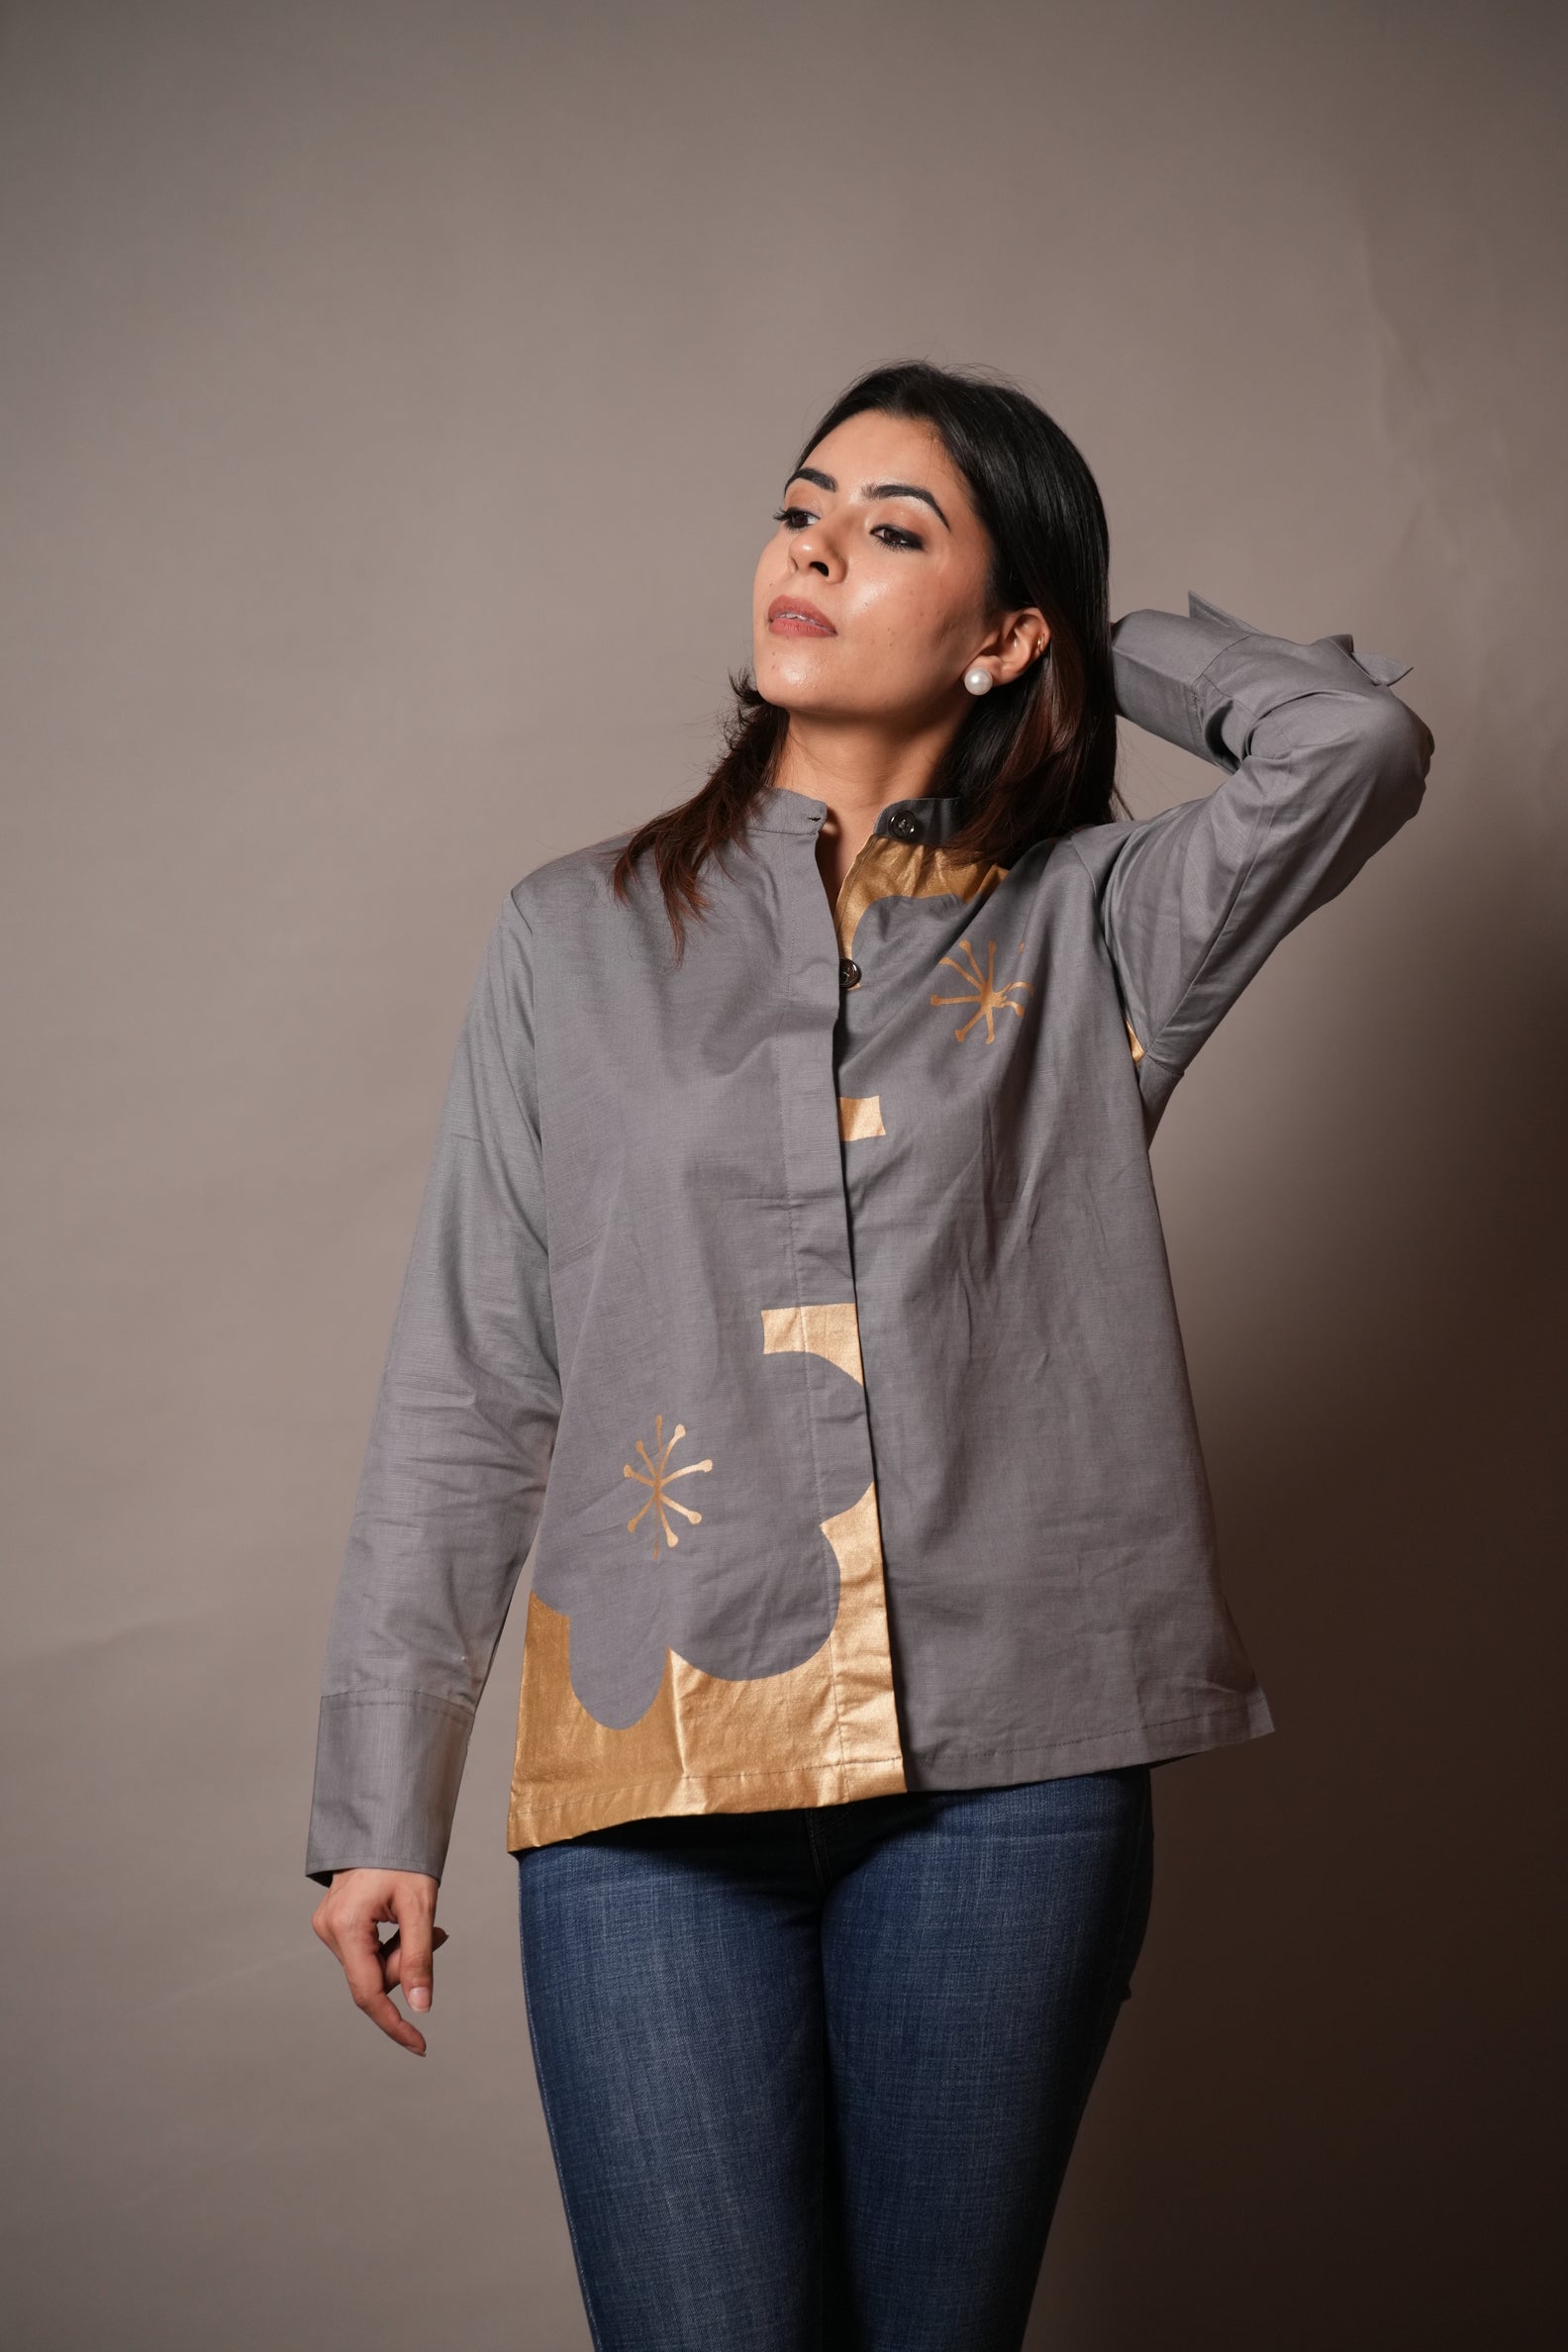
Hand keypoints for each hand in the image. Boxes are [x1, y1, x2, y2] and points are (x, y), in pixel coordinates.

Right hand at [311, 1868, 448, 2055]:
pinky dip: (389, 1945)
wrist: (384, 1824)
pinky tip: (403, 1921)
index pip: (368, 1993)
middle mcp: (329, 1929)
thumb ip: (419, 1958)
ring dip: (400, 1954)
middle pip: (373, 1977)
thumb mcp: (420, 1906)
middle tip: (437, 1933)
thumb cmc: (403, 1857)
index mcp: (347, 1926)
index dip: (394, 2023)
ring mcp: (327, 1925)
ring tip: (424, 1922)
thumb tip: (421, 2006)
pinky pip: (364, 1951)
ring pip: (370, 1965)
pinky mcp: (333, 1922)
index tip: (419, 2045)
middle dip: (407, 1966)